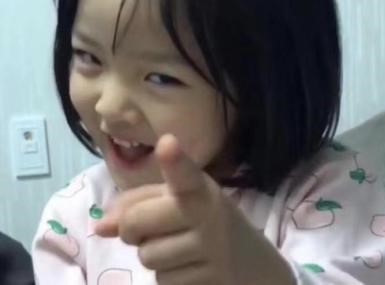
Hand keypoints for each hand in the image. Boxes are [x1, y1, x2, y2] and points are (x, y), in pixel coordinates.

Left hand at [95, 134, 293, 284]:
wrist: (254, 264)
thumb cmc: (207, 221)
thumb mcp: (180, 201)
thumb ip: (139, 204)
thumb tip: (100, 226)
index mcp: (199, 188)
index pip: (185, 174)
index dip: (174, 160)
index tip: (167, 143)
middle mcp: (207, 215)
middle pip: (136, 222)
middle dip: (131, 228)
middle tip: (146, 228)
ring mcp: (210, 251)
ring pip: (147, 257)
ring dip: (153, 254)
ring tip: (178, 247)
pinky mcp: (209, 281)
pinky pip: (163, 282)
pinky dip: (169, 276)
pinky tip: (190, 267)